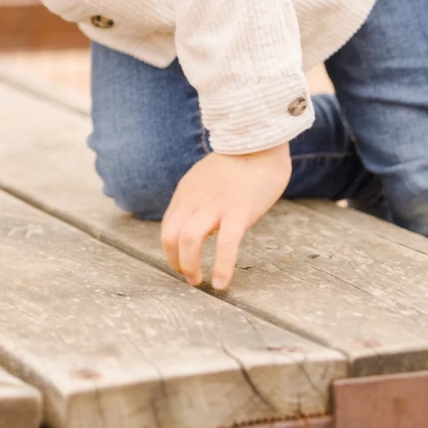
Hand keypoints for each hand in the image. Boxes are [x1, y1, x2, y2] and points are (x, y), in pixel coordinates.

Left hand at [161, 143, 290, 290]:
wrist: (259, 143)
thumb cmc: (237, 164)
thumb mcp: (206, 179)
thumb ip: (198, 199)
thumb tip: (199, 226)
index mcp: (187, 193)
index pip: (168, 227)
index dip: (171, 251)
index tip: (182, 265)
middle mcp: (195, 199)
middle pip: (171, 236)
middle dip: (176, 262)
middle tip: (190, 278)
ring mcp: (215, 205)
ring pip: (189, 240)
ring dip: (190, 266)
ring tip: (200, 282)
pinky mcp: (238, 212)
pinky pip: (226, 245)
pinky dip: (221, 267)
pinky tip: (221, 283)